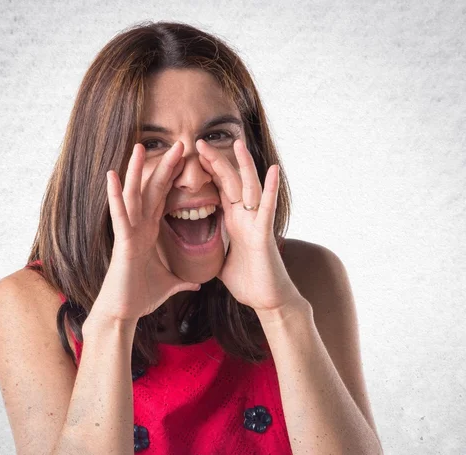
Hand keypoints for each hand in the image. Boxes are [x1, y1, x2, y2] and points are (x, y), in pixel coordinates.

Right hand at [87, 140, 200, 325]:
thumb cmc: (141, 297)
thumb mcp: (170, 285)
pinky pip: (119, 216)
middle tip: (177, 143)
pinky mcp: (122, 243)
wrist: (123, 313)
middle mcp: (139, 228)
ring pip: (133, 196)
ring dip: (136, 172)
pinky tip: (113, 176)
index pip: (164, 199)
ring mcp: (129, 233)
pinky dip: (115, 196)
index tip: (187, 160)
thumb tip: (196, 284)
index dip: (174, 179)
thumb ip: (183, 281)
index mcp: (150, 233)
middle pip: (152, 191)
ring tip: (140, 147)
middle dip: (164, 167)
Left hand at [196, 138, 304, 312]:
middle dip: (216, 162)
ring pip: (250, 188)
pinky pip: (267, 209)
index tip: (192, 157)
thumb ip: (213, 252)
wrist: (268, 301)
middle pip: (230, 183)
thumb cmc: (249, 282)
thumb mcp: (221, 263)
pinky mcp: (264, 235)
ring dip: (244, 166)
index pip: (218, 191)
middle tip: (200, 142)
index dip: (207, 174)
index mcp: (234, 223)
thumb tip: (196, 253)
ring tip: (237, 143)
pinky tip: (273, 170)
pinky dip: (270, 190)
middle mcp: (245, 218)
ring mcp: (256, 224)